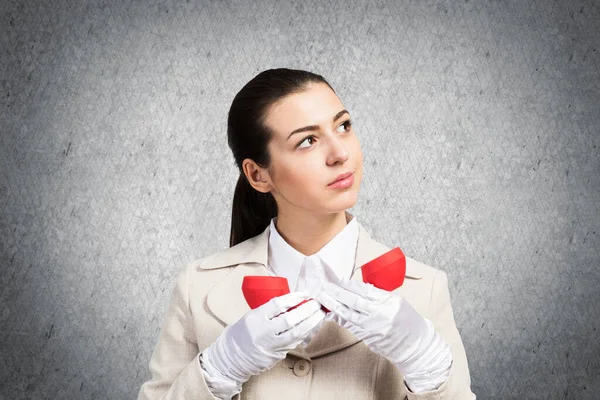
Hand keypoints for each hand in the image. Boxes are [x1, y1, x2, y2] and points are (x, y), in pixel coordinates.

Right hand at [202, 291, 326, 384]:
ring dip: (311, 323)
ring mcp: (270, 345)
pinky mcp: (276, 355)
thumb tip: (293, 302)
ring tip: (320, 314)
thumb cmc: (242, 333)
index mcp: (255, 318)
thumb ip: (269, 311)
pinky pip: (294, 343)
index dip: (293, 297)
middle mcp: (263, 332)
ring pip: (295, 334)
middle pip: (290, 320)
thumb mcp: (251, 316)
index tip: (305, 293)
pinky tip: (311, 327)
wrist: (231, 357)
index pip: (277, 304)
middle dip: (307, 310)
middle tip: (317, 303)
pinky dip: (304, 334)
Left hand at [314, 278, 451, 388]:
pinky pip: (350, 325)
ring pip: (348, 314)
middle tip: (324, 285)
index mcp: (389, 302)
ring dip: (333, 305)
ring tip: (322, 297)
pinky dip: (339, 318)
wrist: (417, 346)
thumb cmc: (408, 321)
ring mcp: (373, 328)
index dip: (349, 284)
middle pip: (354, 301)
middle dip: (337, 292)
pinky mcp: (368, 338)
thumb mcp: (397, 302)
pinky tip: (330, 311)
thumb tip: (356, 288)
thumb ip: (378, 295)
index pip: (365, 290)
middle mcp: (380, 315)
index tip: (338, 278)